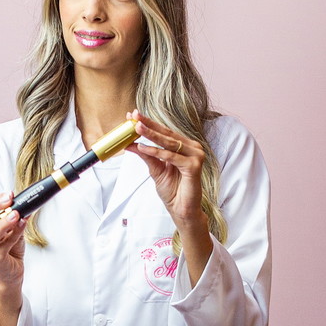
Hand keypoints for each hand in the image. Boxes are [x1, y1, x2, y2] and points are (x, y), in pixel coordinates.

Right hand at [0, 191, 26, 288]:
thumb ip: (11, 217)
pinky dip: (16, 232)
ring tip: (16, 213)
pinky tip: (23, 223)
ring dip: (5, 222)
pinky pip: (6, 243)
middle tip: (8, 199)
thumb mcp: (8, 230)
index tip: (8, 194)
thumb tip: (23, 203)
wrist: (11, 272)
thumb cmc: (8, 249)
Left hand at [132, 112, 205, 227]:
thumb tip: (130, 144)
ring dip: (150, 135)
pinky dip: (156, 152)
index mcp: (184, 146)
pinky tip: (143, 148)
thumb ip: (146, 155)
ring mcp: (195, 156)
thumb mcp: (156, 169)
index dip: (149, 123)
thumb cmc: (173, 190)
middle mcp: (192, 148)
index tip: (133, 115)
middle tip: (134, 117)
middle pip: (167, 134)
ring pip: (169, 143)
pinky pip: (171, 157)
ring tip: (136, 128)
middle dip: (148, 125)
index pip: (164, 132)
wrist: (182, 209)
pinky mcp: (194, 166)